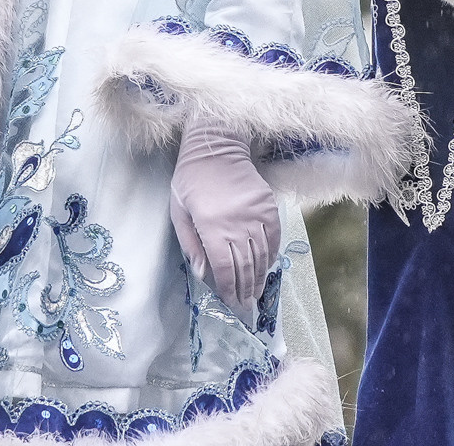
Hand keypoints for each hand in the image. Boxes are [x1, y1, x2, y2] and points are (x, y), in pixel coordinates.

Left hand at [169, 111, 280, 313]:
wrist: (216, 147)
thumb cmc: (190, 180)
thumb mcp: (179, 212)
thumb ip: (190, 244)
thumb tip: (202, 275)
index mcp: (212, 226)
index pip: (224, 267)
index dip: (228, 288)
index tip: (230, 303)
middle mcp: (237, 222)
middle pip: (245, 265)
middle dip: (244, 289)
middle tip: (245, 306)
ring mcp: (255, 213)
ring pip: (261, 254)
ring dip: (259, 277)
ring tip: (255, 293)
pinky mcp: (268, 206)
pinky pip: (274, 237)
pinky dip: (272, 255)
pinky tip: (267, 267)